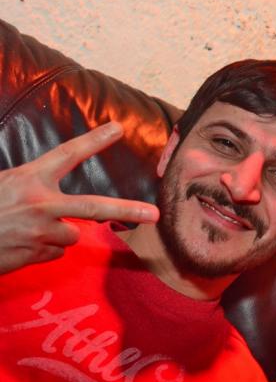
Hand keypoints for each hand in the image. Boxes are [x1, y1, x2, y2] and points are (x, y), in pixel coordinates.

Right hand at [0, 122, 159, 274]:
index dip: (94, 141)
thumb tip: (62, 209)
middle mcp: (39, 204)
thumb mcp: (4, 186)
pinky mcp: (38, 253)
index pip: (67, 154)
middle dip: (127, 210)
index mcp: (28, 179)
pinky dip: (43, 249)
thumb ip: (33, 189)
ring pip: (70, 235)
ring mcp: (41, 231)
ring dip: (56, 235)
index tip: (118, 128)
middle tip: (154, 214)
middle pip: (93, 206)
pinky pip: (55, 251)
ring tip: (24, 231)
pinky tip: (20, 245)